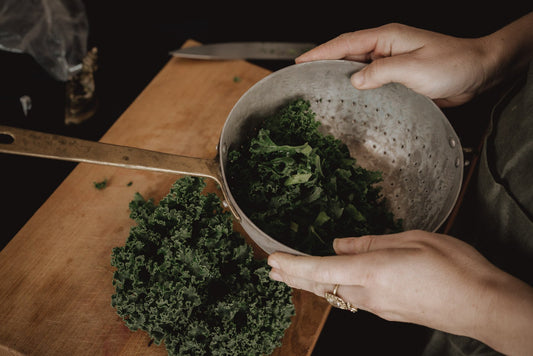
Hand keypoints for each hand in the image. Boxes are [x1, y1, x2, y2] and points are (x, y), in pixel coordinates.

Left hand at [268, 230, 532, 354]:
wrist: (482, 304)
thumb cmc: (454, 267)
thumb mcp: (411, 240)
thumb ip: (370, 243)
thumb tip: (339, 244)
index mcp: (371, 271)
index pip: (319, 269)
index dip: (291, 265)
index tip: (270, 260)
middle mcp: (368, 294)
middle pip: (321, 285)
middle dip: (293, 276)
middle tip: (272, 269)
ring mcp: (378, 307)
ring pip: (336, 293)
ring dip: (314, 282)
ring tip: (296, 273)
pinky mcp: (389, 313)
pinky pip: (355, 298)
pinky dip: (338, 287)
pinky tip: (337, 280)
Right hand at [296, 24, 495, 106]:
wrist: (478, 71)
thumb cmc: (452, 64)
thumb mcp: (414, 68)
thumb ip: (382, 73)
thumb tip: (355, 80)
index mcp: (387, 38)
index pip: (346, 43)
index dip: (321, 52)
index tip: (302, 62)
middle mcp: (386, 48)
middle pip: (347, 53)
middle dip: (324, 62)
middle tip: (304, 76)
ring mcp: (391, 62)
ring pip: (358, 68)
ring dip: (340, 76)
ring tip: (320, 89)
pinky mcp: (398, 76)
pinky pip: (371, 81)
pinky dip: (357, 88)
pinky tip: (350, 98)